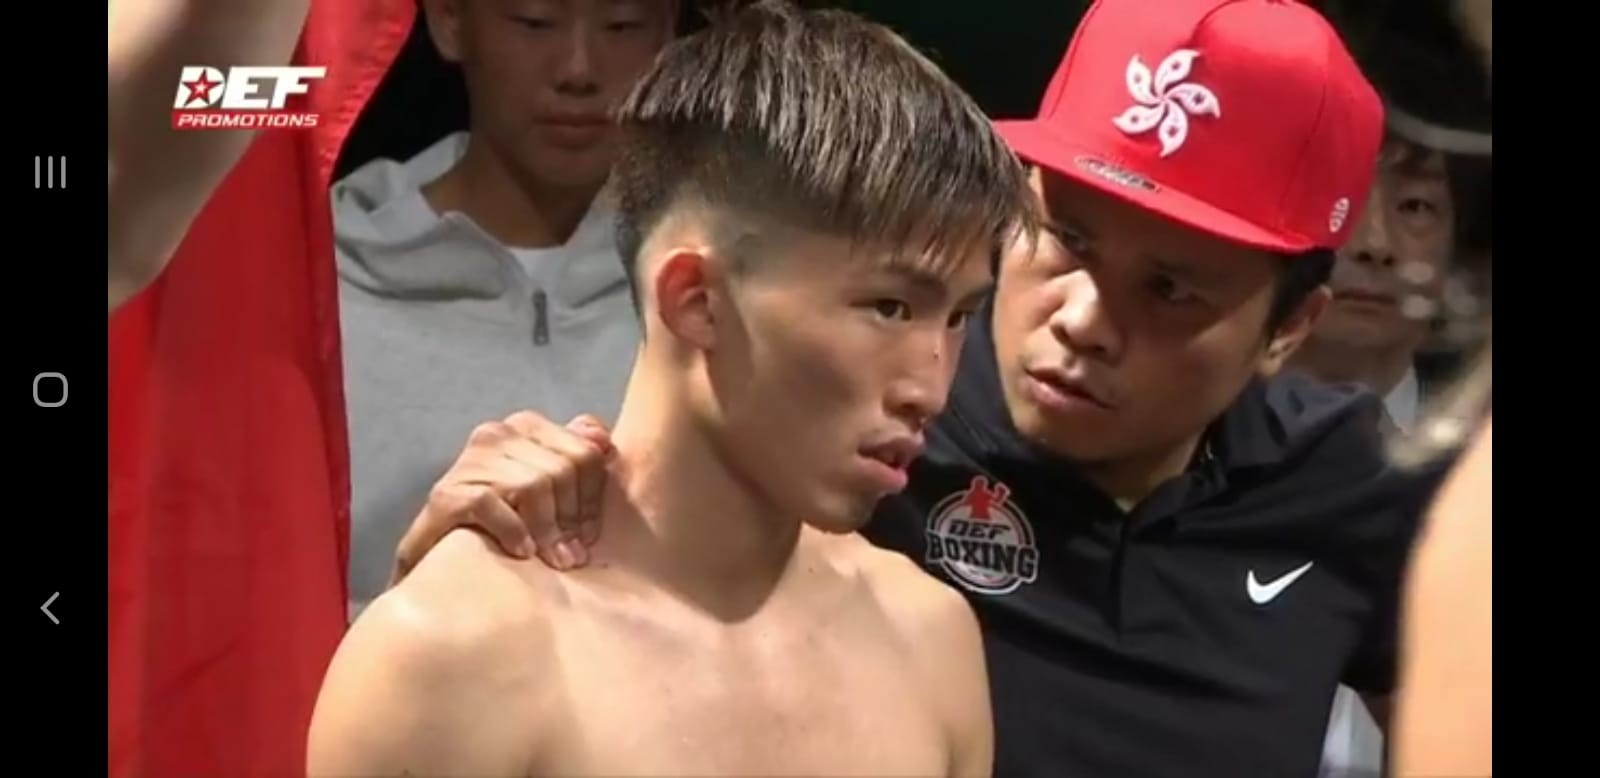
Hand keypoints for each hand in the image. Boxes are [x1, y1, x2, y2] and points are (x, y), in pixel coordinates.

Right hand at [389, 412, 615, 584]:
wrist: (440, 561)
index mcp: (526, 427)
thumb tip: (605, 441)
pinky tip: (521, 552)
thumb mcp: (548, 488)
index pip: (584, 452)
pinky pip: (491, 504)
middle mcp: (496, 435)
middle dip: (572, 517)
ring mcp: (468, 462)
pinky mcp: (446, 494)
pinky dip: (512, 531)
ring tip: (553, 560)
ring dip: (547, 531)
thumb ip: (577, 455)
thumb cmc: (503, 524)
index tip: (589, 534)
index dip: (593, 498)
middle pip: (561, 470)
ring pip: (532, 486)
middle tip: (572, 555)